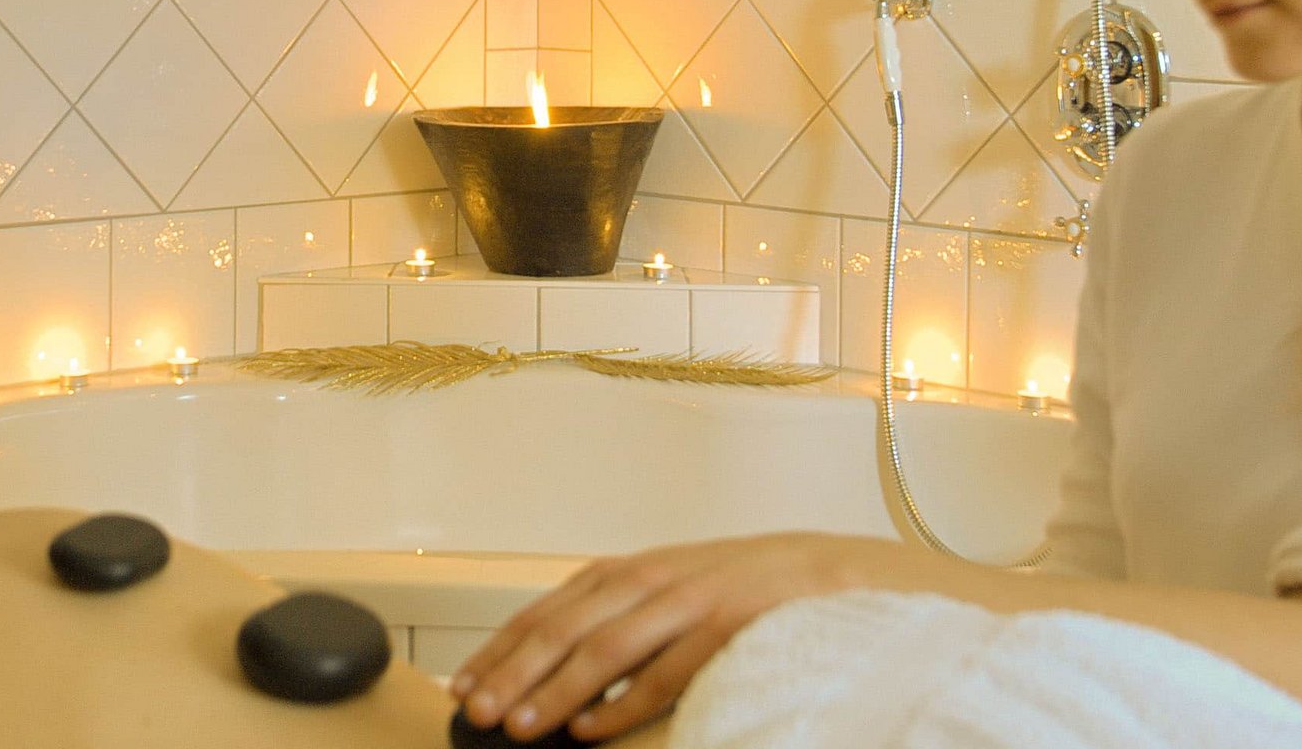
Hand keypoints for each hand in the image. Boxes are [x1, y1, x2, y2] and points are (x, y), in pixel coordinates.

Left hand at [450, 533, 901, 742]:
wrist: (837, 570)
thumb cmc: (748, 591)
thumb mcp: (675, 593)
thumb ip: (622, 621)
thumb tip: (556, 670)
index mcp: (634, 571)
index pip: (550, 609)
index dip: (502, 647)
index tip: (464, 684)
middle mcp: (654, 578)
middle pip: (567, 626)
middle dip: (514, 671)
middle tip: (476, 712)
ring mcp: (691, 598)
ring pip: (608, 646)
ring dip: (557, 690)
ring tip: (521, 726)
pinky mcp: (728, 624)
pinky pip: (668, 669)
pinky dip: (625, 702)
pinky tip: (594, 731)